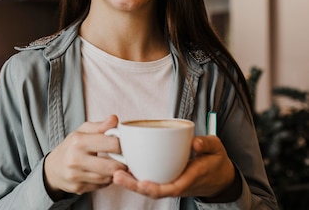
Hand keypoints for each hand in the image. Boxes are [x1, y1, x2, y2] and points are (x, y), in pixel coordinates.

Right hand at [44, 115, 126, 197]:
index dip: (123, 145)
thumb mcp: (82, 132)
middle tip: (124, 160)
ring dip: (114, 173)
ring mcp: (76, 175)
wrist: (52, 168)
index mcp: (79, 141)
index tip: (125, 146)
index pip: (112, 144)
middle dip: (123, 164)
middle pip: (113, 166)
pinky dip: (105, 181)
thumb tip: (115, 119)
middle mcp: (76, 159)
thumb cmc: (71, 147)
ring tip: (113, 166)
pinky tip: (102, 174)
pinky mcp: (78, 188)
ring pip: (108, 178)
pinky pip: (101, 186)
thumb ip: (100, 126)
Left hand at [112, 136, 236, 198]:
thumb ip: (207, 144)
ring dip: (131, 183)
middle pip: (154, 191)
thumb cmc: (215, 161)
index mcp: (191, 178)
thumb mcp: (217, 149)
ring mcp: (170, 183)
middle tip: (117, 176)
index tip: (142, 184)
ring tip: (114, 174)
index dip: (155, 188)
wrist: (219, 177)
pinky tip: (122, 170)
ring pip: (149, 188)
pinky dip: (136, 178)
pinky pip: (150, 181)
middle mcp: (178, 184)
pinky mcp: (165, 179)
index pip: (171, 188)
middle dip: (134, 186)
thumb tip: (195, 141)